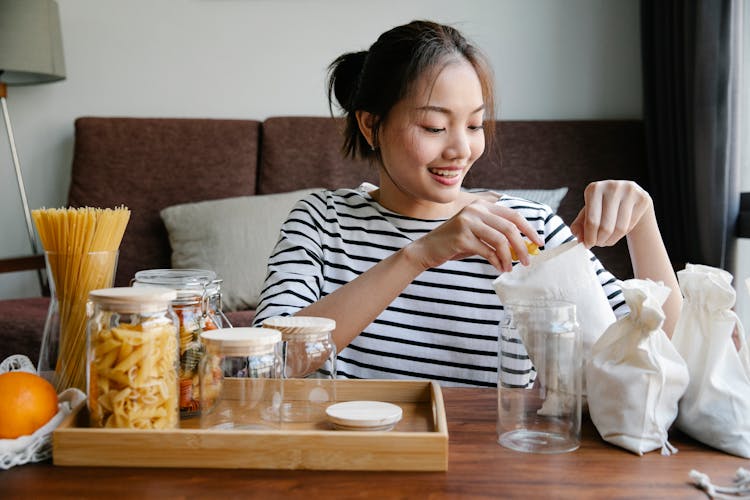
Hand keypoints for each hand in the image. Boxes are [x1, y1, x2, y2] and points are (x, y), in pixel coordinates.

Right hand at [406, 199, 544, 272]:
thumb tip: (525, 246)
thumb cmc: (456, 243)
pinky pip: (488, 251)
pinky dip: (497, 262)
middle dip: (522, 246)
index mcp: (482, 205)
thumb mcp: (478, 232)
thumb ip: (497, 234)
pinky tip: (499, 268)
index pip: (513, 215)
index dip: (529, 229)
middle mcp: (475, 210)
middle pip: (510, 228)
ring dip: (510, 257)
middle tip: (528, 260)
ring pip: (500, 240)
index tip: (539, 243)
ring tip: (511, 268)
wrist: (428, 249)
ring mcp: (468, 222)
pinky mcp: (462, 237)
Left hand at [570, 180, 652, 247]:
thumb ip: (579, 226)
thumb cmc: (603, 207)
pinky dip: (621, 235)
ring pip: (620, 228)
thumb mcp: (587, 213)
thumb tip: (579, 237)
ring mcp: (629, 191)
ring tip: (606, 240)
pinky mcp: (642, 199)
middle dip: (600, 240)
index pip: (592, 221)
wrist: (628, 198)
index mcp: (594, 189)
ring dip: (610, 240)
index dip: (589, 237)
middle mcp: (612, 187)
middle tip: (598, 243)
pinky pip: (630, 225)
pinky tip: (617, 232)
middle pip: (606, 227)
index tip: (588, 245)